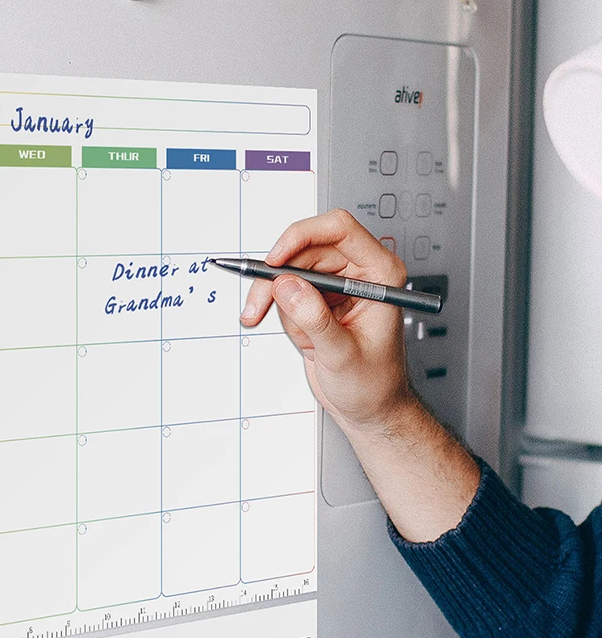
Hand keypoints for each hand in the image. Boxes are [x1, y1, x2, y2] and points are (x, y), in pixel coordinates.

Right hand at [241, 209, 413, 432]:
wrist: (371, 408)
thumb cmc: (374, 384)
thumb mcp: (343, 355)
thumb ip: (315, 319)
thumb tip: (286, 285)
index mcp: (379, 274)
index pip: (339, 230)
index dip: (301, 236)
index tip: (275, 260)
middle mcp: (358, 273)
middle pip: (304, 248)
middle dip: (276, 276)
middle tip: (258, 304)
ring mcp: (336, 285)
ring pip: (289, 268)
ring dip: (272, 297)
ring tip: (270, 324)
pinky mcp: (317, 298)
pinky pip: (285, 290)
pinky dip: (278, 311)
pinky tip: (299, 338)